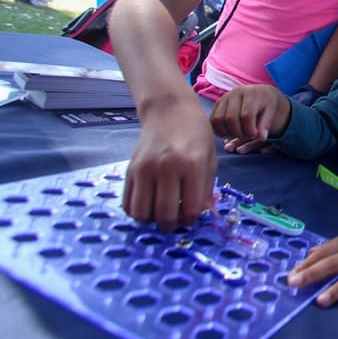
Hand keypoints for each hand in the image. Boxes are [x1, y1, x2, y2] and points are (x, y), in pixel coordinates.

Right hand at [123, 94, 217, 230]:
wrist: (170, 112)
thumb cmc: (195, 136)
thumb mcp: (210, 160)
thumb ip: (206, 189)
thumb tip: (205, 215)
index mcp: (193, 165)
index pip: (190, 208)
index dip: (191, 220)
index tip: (190, 219)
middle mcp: (167, 167)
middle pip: (164, 214)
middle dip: (171, 226)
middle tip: (174, 223)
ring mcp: (145, 168)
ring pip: (142, 212)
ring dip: (151, 220)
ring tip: (159, 214)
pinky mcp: (130, 168)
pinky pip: (128, 202)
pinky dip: (136, 211)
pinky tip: (147, 205)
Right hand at [210, 84, 290, 152]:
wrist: (259, 92)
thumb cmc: (266, 104)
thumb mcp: (271, 112)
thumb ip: (266, 125)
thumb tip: (261, 138)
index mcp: (251, 94)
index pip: (246, 115)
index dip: (250, 130)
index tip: (255, 135)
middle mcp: (235, 93)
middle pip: (230, 118)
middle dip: (238, 133)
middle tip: (246, 136)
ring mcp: (224, 97)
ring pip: (218, 120)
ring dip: (227, 132)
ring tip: (238, 135)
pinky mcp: (218, 103)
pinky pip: (212, 120)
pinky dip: (219, 130)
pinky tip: (229, 133)